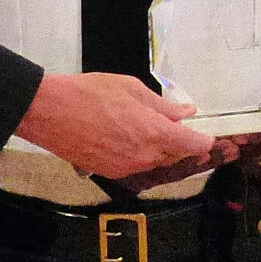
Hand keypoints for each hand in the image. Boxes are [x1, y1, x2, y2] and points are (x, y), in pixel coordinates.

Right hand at [10, 72, 211, 178]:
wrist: (49, 113)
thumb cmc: (90, 93)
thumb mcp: (131, 88)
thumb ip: (163, 105)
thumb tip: (186, 112)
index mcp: (154, 134)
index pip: (193, 145)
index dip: (205, 141)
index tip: (211, 135)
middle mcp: (144, 157)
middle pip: (177, 156)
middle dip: (187, 146)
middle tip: (191, 132)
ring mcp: (126, 168)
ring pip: (157, 162)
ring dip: (164, 150)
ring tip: (162, 132)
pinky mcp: (110, 172)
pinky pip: (138, 165)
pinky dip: (144, 154)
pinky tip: (136, 138)